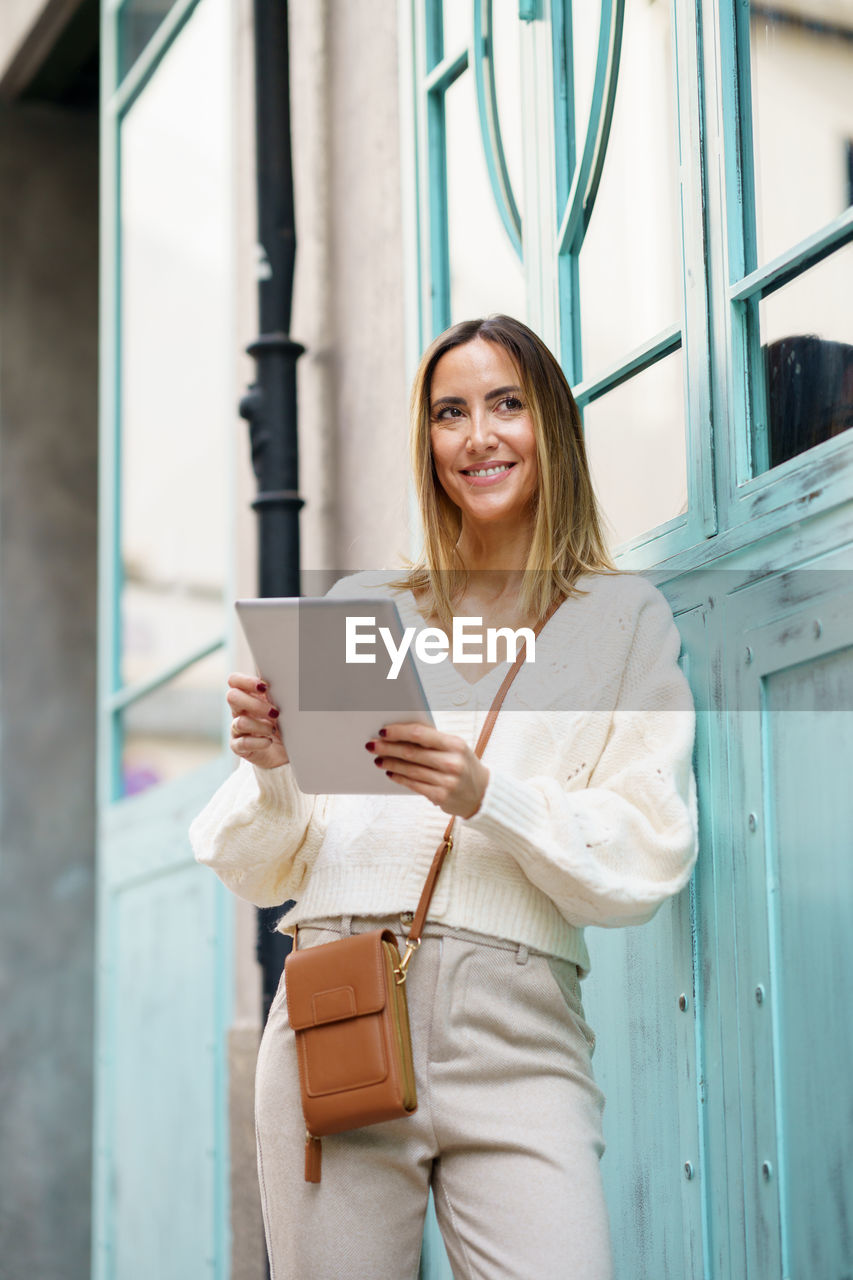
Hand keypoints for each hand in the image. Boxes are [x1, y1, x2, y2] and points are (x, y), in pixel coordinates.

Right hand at [226, 673, 288, 769]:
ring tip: (274, 730)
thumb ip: (279, 689)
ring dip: (261, 725)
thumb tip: (287, 669)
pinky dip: (259, 742)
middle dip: (255, 704)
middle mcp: (239, 710)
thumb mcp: (283, 704)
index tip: (264, 687)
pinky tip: (269, 741)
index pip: (234, 680)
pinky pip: (242, 743)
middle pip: (231, 697)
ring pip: (239, 722)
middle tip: (274, 712)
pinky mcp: (239, 747)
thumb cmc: (284, 723)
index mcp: (248, 696)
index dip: (246, 681)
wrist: (285, 751)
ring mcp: (237, 729)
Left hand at [366, 723, 488, 818]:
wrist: (482, 793)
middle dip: (388, 748)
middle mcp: (452, 762)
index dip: (399, 731)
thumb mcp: (455, 748)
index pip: (421, 734)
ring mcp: (447, 781)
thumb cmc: (463, 765)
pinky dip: (399, 778)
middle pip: (412, 752)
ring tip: (378, 759)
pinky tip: (390, 773)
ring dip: (391, 763)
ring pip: (410, 770)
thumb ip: (432, 741)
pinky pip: (414, 785)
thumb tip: (400, 733)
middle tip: (372, 745)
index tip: (383, 730)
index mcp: (455, 744)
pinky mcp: (441, 796)